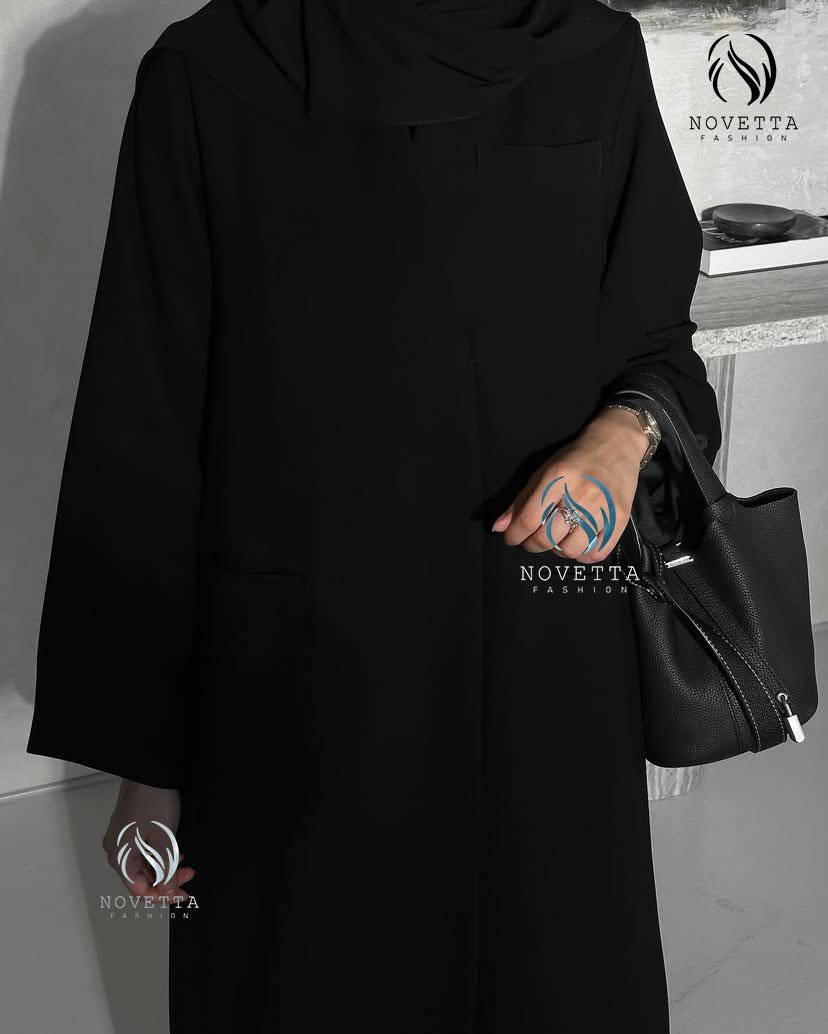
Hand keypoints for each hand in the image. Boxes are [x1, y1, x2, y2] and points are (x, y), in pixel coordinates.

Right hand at [102, 779, 195, 902]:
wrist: (150, 772)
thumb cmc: (152, 800)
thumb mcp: (164, 842)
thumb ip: (166, 871)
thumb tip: (168, 890)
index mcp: (120, 857)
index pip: (139, 890)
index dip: (162, 896)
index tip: (181, 894)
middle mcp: (117, 850)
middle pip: (141, 878)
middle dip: (166, 880)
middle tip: (187, 877)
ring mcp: (122, 838)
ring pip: (144, 864)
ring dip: (165, 867)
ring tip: (184, 863)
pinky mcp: (129, 828)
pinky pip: (143, 850)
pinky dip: (159, 855)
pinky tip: (173, 851)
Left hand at [491, 407, 647, 562]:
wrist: (617, 445)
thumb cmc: (576, 459)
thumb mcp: (544, 472)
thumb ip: (521, 502)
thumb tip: (499, 527)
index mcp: (558, 478)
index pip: (529, 519)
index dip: (515, 534)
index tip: (511, 538)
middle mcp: (581, 493)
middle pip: (548, 537)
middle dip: (532, 544)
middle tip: (531, 540)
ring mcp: (602, 507)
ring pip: (570, 549)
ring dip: (557, 550)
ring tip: (558, 538)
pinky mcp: (619, 518)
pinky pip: (596, 553)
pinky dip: (582, 555)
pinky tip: (577, 543)